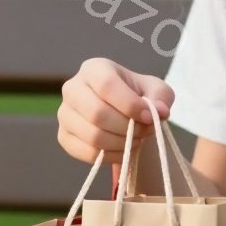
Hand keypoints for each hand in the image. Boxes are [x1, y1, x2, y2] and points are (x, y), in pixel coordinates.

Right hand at [55, 57, 174, 166]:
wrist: (123, 113)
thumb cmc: (138, 96)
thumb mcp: (156, 90)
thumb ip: (161, 97)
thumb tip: (159, 111)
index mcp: (94, 69)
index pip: (107, 85)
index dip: (131, 105)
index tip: (151, 117)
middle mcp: (72, 88)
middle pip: (97, 113)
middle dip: (127, 128)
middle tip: (146, 131)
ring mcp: (64, 113)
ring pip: (92, 136)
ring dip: (122, 143)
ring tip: (137, 139)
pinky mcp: (64, 136)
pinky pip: (87, 153)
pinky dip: (112, 156)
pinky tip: (124, 150)